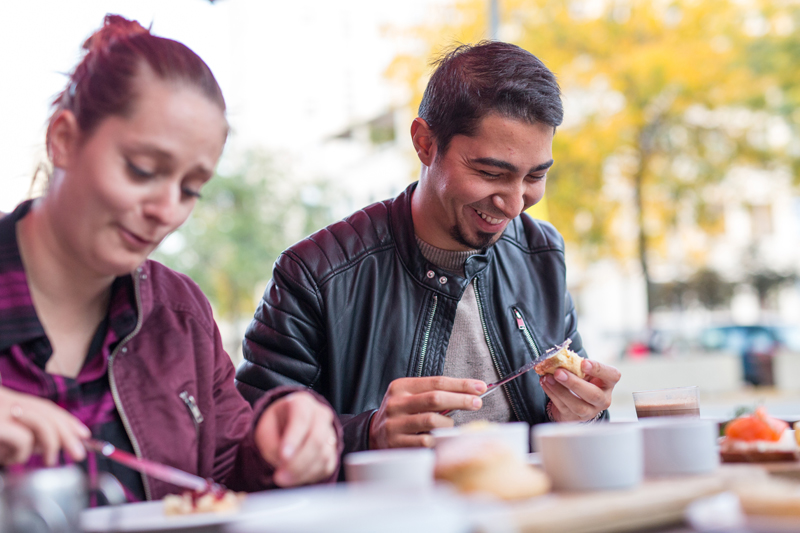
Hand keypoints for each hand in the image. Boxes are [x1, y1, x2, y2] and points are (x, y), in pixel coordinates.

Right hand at [0, 386, 90, 465]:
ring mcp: (2, 411)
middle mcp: (6, 401)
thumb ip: (29, 434)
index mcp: (9, 400)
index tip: (84, 434)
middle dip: (68, 434)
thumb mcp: (5, 435)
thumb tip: (59, 443)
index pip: (45, 407)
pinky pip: (23, 439)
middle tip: (79, 454)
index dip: (67, 420)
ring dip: (51, 445)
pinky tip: (8, 459)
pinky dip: (21, 454)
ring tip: (50, 461)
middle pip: (47, 412)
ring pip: (42, 423)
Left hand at [254, 391, 337, 486]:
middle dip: (298, 462)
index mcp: (301, 403)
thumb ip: (272, 446)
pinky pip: (326, 466)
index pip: (301, 419)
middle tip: (280, 476)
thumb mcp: (264, 431)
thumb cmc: (275, 426)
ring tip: (284, 478)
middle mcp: (320, 414)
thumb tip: (284, 463)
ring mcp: (330, 432)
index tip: (283, 456)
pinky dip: (310, 476)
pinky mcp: (333, 450)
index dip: (293, 439)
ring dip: (302, 472)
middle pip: (316, 439)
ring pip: (322, 455)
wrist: (287, 427)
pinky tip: (296, 477)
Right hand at [368, 376, 486, 448]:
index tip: (480, 387)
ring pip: (432, 421)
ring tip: (449, 426)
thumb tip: (469, 394)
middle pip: (435, 398)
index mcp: (401, 387)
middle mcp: (396, 403)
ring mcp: (394, 424)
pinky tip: (439, 440)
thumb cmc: (401, 414)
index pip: (437, 382)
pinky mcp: (395, 443)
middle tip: (477, 403)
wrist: (372, 435)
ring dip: (448, 424)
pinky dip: (437, 440)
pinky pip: (425, 442)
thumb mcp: (410, 397)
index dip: (461, 384)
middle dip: (461, 400)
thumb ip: (433, 394)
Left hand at [540, 360, 619, 421]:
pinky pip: (563, 407)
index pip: (612, 375)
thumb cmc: (582, 379)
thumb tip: (559, 359)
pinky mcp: (575, 418)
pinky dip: (552, 394)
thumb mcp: (584, 371)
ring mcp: (590, 411)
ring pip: (578, 405)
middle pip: (593, 395)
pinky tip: (545, 383)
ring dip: (560, 391)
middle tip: (559, 372)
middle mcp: (603, 399)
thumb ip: (577, 365)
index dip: (598, 369)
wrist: (575, 398)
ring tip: (547, 378)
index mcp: (608, 382)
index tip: (584, 363)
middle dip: (574, 383)